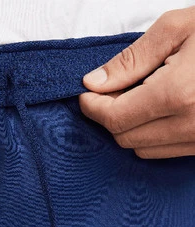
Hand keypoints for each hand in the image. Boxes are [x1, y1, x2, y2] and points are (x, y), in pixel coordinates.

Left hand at [79, 7, 194, 158]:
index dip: (92, 108)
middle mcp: (190, 124)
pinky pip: (165, 152)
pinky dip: (150, 135)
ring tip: (136, 99)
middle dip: (108, 116)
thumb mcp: (178, 29)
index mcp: (178, 94)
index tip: (86, 95)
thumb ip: (131, 60)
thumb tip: (94, 82)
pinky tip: (155, 112)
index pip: (114, 118)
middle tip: (110, 93)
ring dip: (128, 128)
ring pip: (142, 149)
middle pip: (124, 137)